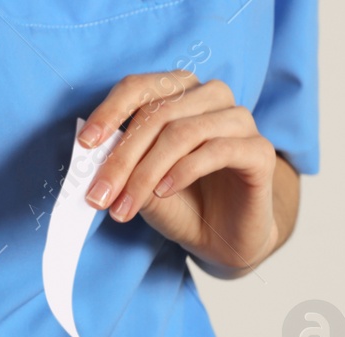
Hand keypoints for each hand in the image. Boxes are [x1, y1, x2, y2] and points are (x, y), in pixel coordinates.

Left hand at [80, 71, 280, 274]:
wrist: (225, 241)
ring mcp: (239, 121)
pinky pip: (217, 151)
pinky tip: (163, 192)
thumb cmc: (183, 204)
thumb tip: (91, 157)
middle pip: (158, 113)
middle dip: (122, 158)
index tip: (85, 144)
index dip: (109, 112)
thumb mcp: (141, 184)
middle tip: (98, 196)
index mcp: (181, 93)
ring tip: (125, 206)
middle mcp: (212, 97)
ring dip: (146, 172)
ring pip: (184, 132)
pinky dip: (183, 171)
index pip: (140, 88)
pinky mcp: (259, 151)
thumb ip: (121, 165)